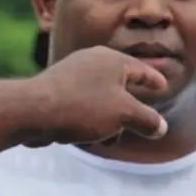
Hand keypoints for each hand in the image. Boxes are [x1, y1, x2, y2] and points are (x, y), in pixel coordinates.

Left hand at [24, 46, 167, 146]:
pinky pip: (82, 104)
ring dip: (106, 119)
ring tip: (105, 135)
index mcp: (111, 60)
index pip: (141, 69)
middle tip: (135, 121)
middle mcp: (91, 61)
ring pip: (100, 98)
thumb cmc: (83, 106)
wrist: (32, 111)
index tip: (163, 86)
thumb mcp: (124, 114)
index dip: (154, 79)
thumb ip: (147, 120)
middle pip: (119, 85)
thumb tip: (160, 126)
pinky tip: (83, 135)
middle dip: (127, 107)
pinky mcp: (56, 89)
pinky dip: (87, 119)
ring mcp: (72, 74)